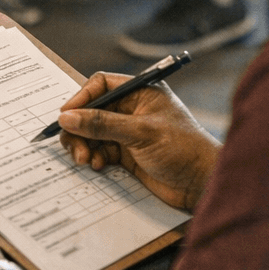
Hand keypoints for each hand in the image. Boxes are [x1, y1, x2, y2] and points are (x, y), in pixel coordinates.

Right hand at [57, 72, 221, 210]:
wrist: (203, 184)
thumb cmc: (183, 149)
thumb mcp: (141, 133)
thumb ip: (102, 124)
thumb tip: (67, 117)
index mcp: (140, 93)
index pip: (101, 85)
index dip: (81, 98)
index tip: (66, 116)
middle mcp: (132, 110)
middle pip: (92, 111)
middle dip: (79, 128)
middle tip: (74, 146)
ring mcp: (128, 133)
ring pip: (92, 133)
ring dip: (84, 145)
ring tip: (85, 160)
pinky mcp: (127, 154)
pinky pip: (100, 151)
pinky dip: (94, 157)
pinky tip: (98, 166)